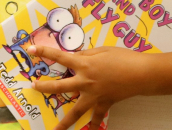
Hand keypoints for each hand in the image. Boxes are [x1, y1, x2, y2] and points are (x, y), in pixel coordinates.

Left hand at [26, 45, 150, 129]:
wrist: (141, 74)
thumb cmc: (122, 58)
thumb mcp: (102, 51)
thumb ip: (86, 55)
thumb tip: (74, 58)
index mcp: (83, 64)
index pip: (59, 57)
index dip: (44, 52)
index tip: (31, 50)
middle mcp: (85, 81)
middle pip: (60, 87)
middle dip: (44, 87)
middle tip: (33, 87)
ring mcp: (93, 95)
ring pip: (75, 111)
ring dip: (64, 122)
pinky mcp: (104, 103)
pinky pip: (97, 117)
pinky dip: (93, 125)